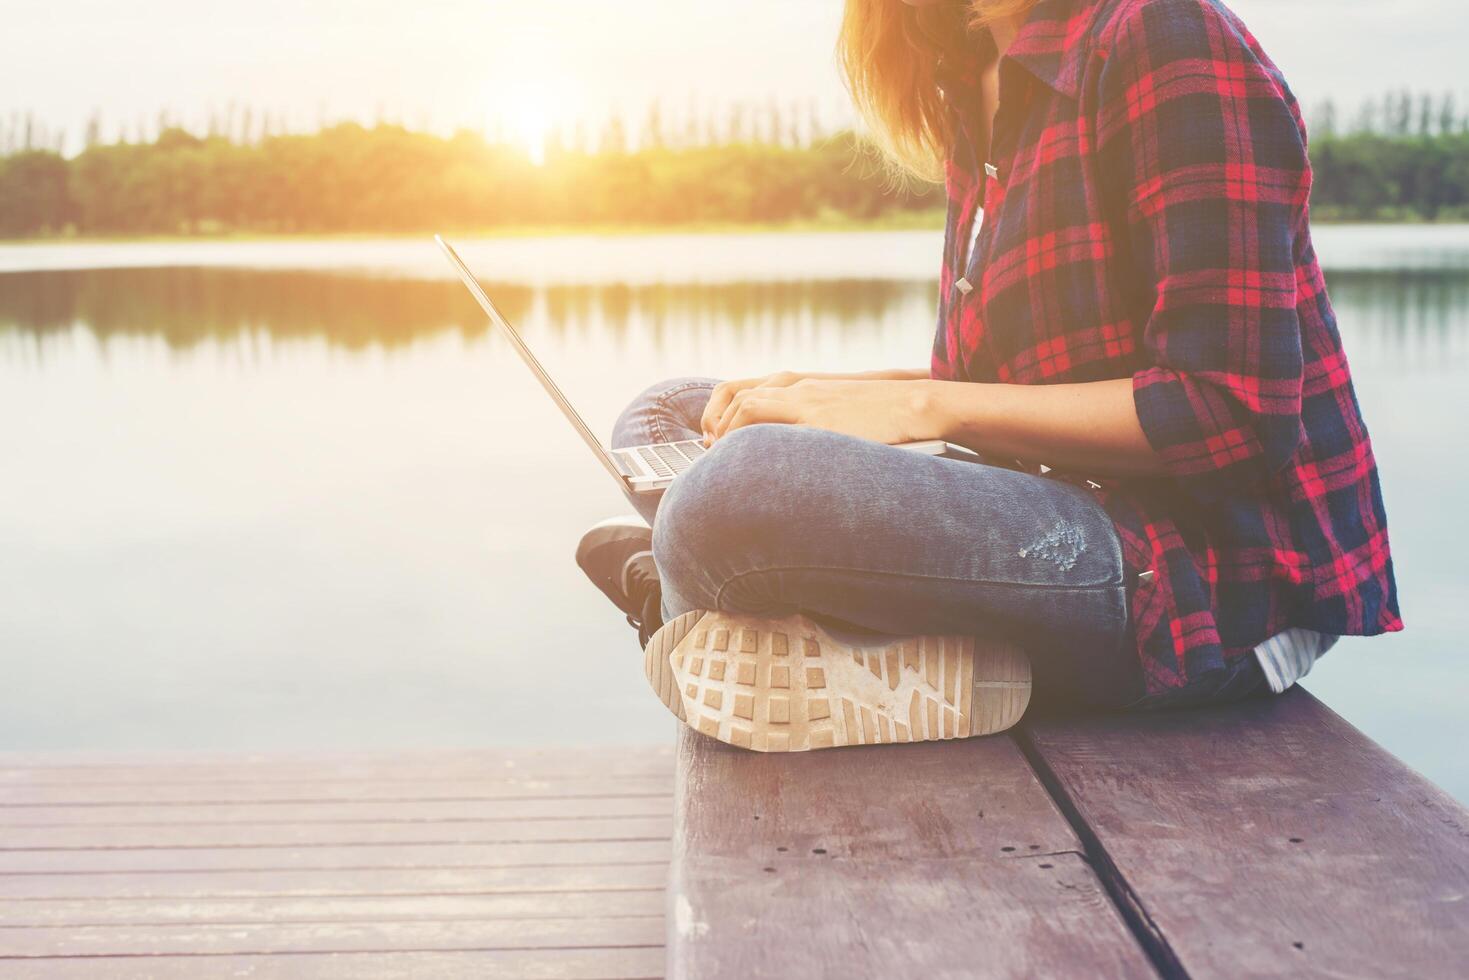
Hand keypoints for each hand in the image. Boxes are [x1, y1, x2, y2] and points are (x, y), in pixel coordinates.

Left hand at [708, 378, 937, 445]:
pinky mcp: (819, 420)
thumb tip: (789, 452)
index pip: (744, 390)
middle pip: (738, 396)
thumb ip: (809, 423)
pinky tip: (749, 461)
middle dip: (716, 424)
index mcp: (802, 385)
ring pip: (748, 406)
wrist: (914, 405)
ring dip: (727, 431)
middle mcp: (799, 388)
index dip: (720, 414)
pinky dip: (751, 440)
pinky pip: (772, 426)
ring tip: (723, 456)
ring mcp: (808, 402)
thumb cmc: (881, 416)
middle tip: (709, 449)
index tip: (713, 438)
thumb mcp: (837, 413)